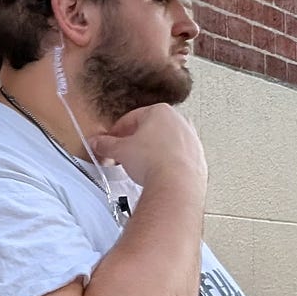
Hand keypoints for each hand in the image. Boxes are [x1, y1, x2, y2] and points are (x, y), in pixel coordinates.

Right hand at [91, 104, 206, 192]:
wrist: (177, 185)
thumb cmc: (154, 162)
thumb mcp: (120, 151)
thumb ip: (106, 145)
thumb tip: (98, 143)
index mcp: (160, 111)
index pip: (131, 119)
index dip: (116, 132)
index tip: (110, 142)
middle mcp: (179, 121)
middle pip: (150, 129)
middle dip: (135, 142)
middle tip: (124, 155)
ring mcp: (191, 139)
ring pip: (165, 143)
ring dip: (152, 152)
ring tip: (141, 167)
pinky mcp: (198, 157)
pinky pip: (177, 157)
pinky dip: (167, 163)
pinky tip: (157, 174)